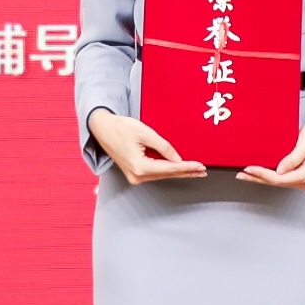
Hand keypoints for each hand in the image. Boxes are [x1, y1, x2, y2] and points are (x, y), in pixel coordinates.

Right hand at [90, 109, 205, 183]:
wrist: (102, 129)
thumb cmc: (120, 128)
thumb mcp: (145, 133)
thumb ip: (163, 147)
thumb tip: (177, 159)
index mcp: (139, 166)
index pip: (169, 168)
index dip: (187, 167)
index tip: (199, 165)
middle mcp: (137, 176)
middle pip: (167, 174)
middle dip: (186, 172)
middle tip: (202, 170)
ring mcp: (135, 176)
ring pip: (162, 175)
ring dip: (178, 172)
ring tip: (194, 170)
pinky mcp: (135, 173)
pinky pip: (155, 173)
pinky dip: (168, 170)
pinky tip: (178, 169)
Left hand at [240, 117, 304, 188]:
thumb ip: (294, 157)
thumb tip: (280, 170)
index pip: (279, 178)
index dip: (263, 174)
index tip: (250, 168)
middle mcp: (304, 181)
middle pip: (275, 182)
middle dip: (258, 178)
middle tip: (241, 174)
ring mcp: (299, 180)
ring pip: (275, 182)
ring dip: (259, 178)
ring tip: (244, 175)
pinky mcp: (295, 177)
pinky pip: (278, 179)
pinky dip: (265, 176)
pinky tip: (255, 174)